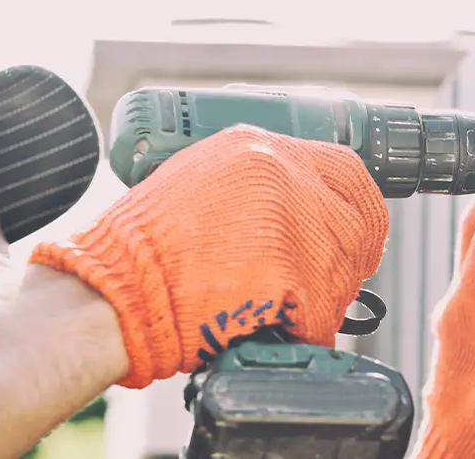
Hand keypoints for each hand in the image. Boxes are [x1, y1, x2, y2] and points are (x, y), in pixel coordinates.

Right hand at [28, 125, 388, 388]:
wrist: (113, 293)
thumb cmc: (144, 252)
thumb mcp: (200, 182)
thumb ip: (257, 184)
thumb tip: (303, 208)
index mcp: (258, 147)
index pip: (347, 168)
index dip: (358, 205)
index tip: (355, 230)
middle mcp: (281, 172)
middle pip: (361, 218)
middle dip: (352, 255)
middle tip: (329, 278)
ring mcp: (290, 218)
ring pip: (348, 265)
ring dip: (330, 295)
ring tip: (290, 306)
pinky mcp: (293, 268)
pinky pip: (328, 307)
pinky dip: (313, 326)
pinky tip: (285, 327)